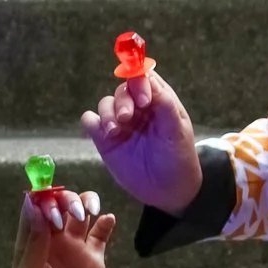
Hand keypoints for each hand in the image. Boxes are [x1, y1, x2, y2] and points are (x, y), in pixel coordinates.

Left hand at [10, 186, 116, 267]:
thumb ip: (34, 242)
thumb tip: (34, 204)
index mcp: (31, 241)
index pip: (35, 206)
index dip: (44, 197)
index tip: (52, 206)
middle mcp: (52, 240)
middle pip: (61, 204)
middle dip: (67, 200)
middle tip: (74, 214)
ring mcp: (74, 249)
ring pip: (81, 213)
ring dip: (86, 203)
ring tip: (89, 211)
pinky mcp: (93, 262)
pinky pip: (101, 235)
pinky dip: (106, 223)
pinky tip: (107, 219)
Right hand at [80, 70, 202, 211]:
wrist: (167, 191)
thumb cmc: (177, 158)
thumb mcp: (176, 131)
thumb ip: (164, 102)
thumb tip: (147, 75)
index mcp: (158, 100)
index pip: (143, 78)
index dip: (139, 81)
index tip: (143, 99)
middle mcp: (137, 107)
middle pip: (122, 90)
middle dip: (122, 101)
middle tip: (126, 118)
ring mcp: (120, 122)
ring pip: (105, 104)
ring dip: (107, 113)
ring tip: (114, 132)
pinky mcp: (104, 139)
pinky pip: (90, 122)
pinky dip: (91, 122)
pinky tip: (102, 133)